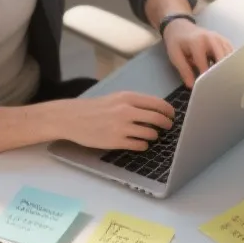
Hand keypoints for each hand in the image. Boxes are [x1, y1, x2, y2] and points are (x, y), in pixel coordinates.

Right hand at [52, 91, 174, 151]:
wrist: (72, 118)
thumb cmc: (94, 108)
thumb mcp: (115, 98)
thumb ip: (134, 102)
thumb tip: (157, 110)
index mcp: (127, 98)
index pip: (157, 103)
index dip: (168, 111)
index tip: (171, 115)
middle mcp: (126, 111)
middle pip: (157, 119)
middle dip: (166, 124)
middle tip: (167, 127)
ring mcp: (121, 127)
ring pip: (150, 133)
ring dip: (154, 136)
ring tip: (150, 135)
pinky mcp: (116, 141)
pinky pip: (139, 145)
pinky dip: (143, 145)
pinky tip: (140, 143)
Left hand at [162, 18, 232, 87]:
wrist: (180, 27)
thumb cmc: (177, 42)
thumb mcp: (175, 56)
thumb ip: (184, 70)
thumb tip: (193, 86)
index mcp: (197, 42)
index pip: (205, 64)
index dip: (206, 78)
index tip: (206, 88)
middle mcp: (212, 39)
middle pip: (223, 59)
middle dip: (222, 73)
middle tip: (220, 87)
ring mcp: (220, 38)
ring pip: (230, 57)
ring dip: (228, 68)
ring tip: (225, 81)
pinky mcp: (225, 40)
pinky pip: (232, 53)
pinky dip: (231, 63)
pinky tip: (227, 71)